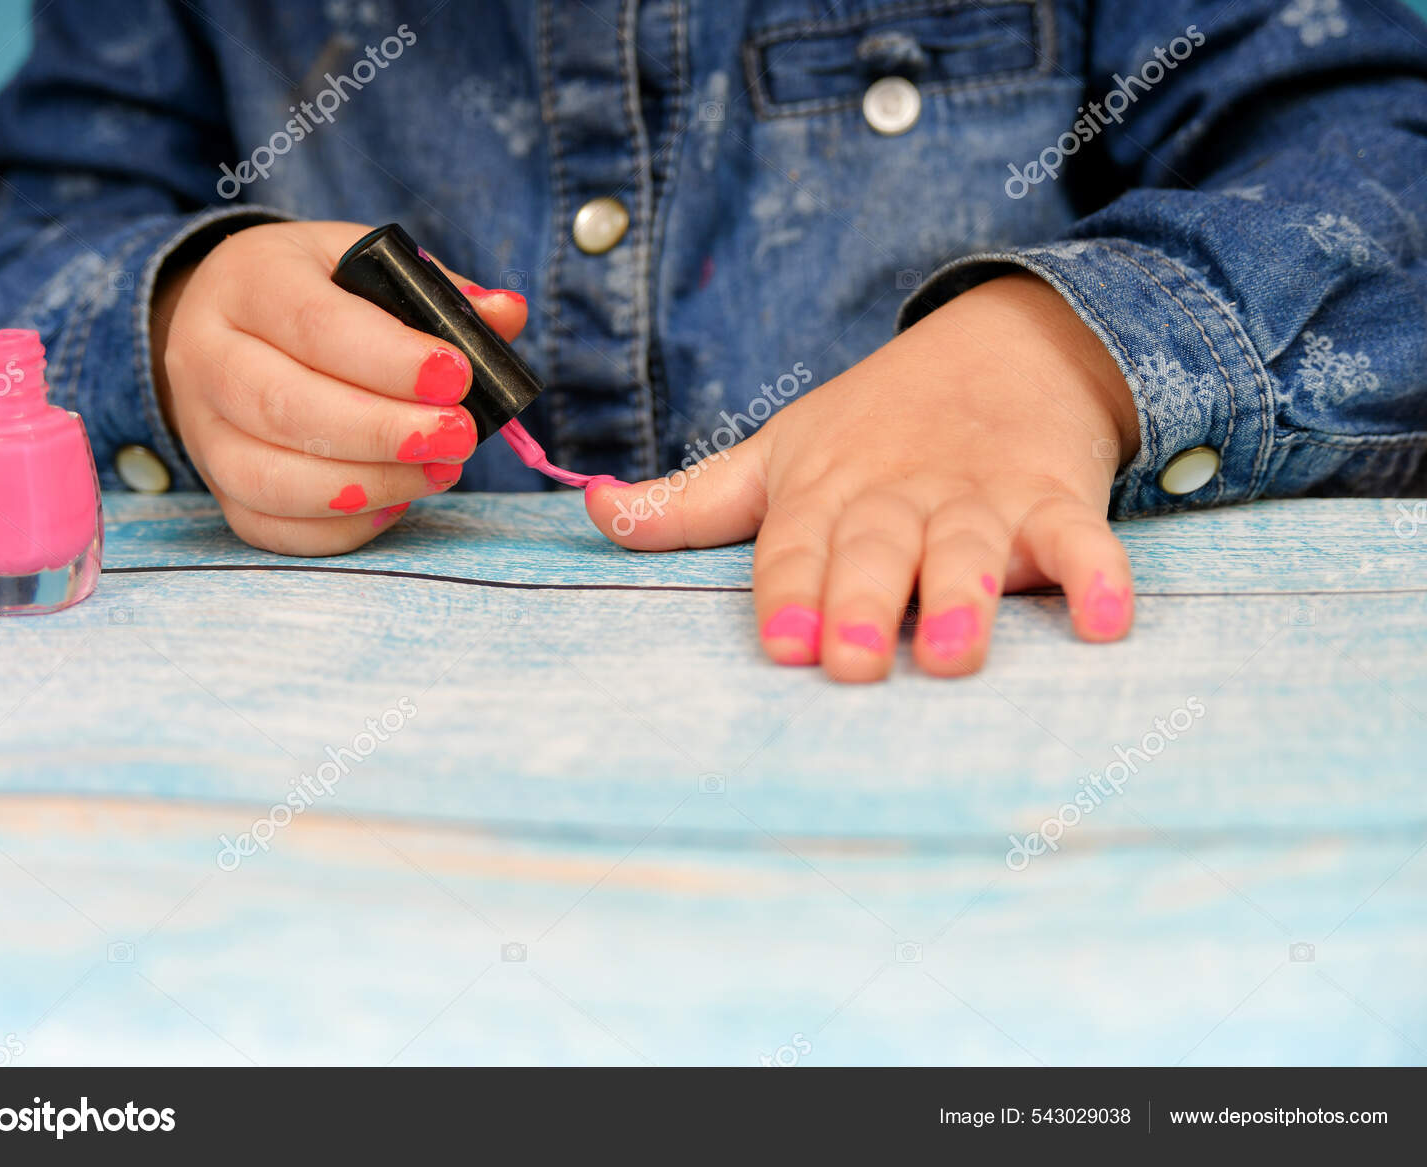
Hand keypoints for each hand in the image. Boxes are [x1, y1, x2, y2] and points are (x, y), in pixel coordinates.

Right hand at [151, 220, 526, 554]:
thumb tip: (506, 315)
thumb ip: (439, 292)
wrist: (230, 323)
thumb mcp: (370, 266)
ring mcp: (202, 428)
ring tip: (441, 472)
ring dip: (366, 486)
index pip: (313, 323)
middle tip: (458, 437)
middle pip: (284, 406)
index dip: (389, 359)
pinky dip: (339, 527)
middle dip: (383, 432)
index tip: (456, 378)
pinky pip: (269, 526)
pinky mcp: (217, 486)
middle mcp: (206, 353)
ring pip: (269, 478)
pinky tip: (397, 501)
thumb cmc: (319, 294)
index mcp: (248, 280)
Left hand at [584, 273, 1141, 681]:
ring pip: (969, 547)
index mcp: (825, 491)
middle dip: (863, 604)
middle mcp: (897, 496)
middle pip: (876, 552)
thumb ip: (692, 502)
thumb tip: (592, 512)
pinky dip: (1099, 574)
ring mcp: (978, 496)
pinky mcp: (1054, 497)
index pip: (797, 547)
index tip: (780, 645)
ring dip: (964, 597)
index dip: (788, 593)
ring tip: (955, 652)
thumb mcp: (779, 455)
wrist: (1005, 342)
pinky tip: (1107, 622)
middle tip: (854, 664)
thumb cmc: (874, 423)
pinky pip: (1082, 537)